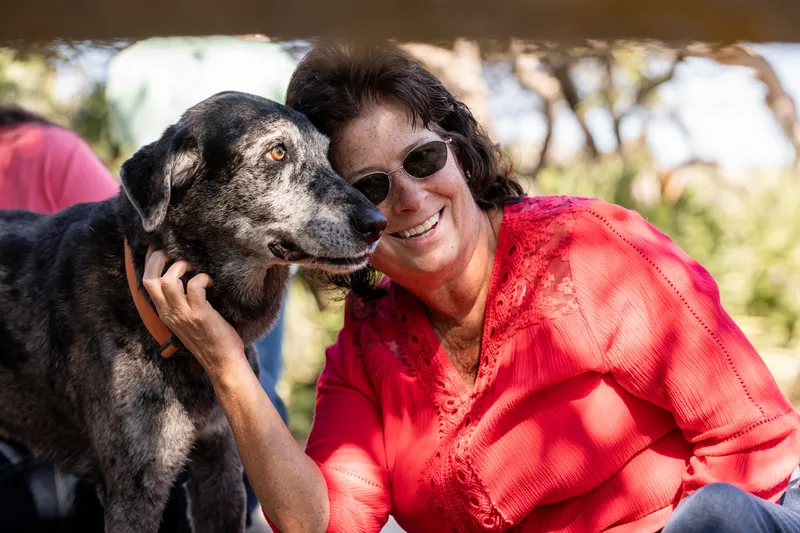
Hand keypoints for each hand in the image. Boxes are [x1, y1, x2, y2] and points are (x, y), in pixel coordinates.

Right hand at [142, 248, 245, 378]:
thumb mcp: (187, 321)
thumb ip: (181, 304)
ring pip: (169, 280)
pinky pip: (194, 286)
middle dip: (159, 259)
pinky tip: (211, 283)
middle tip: (175, 254)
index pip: (146, 283)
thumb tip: (185, 280)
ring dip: (183, 267)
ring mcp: (183, 314)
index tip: (158, 248)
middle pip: (150, 278)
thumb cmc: (209, 339)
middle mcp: (169, 313)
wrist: (222, 362)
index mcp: (164, 313)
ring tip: (195, 269)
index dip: (150, 262)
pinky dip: (203, 278)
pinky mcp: (200, 314)